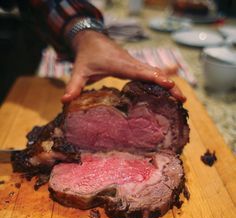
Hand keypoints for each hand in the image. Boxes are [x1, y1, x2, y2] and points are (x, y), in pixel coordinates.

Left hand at [61, 31, 185, 102]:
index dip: (154, 78)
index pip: (140, 72)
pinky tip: (171, 91)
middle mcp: (131, 63)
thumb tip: (65, 101)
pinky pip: (152, 74)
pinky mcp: (136, 67)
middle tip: (182, 98)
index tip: (168, 84)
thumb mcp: (79, 70)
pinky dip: (162, 82)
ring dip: (169, 85)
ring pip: (156, 73)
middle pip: (154, 73)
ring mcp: (135, 64)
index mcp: (120, 64)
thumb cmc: (86, 55)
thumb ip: (74, 86)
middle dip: (169, 85)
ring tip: (181, 99)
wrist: (91, 39)